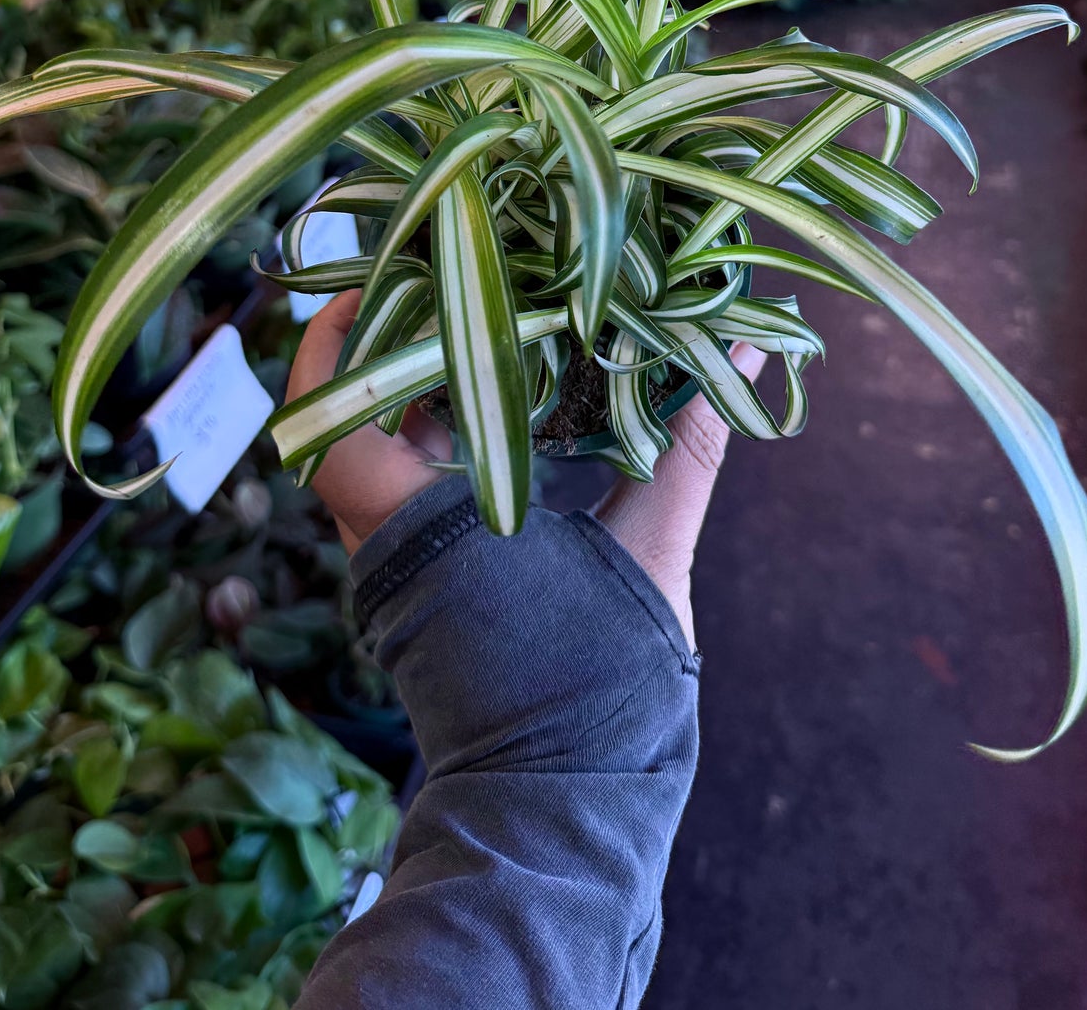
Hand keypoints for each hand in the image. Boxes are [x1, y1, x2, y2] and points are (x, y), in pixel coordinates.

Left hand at [287, 294, 765, 643]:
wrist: (566, 813)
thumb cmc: (601, 690)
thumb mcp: (651, 555)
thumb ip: (689, 447)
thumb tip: (752, 343)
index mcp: (418, 526)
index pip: (334, 410)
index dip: (345, 336)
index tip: (395, 273)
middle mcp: (384, 546)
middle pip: (349, 416)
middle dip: (390, 342)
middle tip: (452, 274)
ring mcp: (395, 574)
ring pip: (373, 453)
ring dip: (413, 387)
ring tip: (482, 320)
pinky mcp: (419, 593)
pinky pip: (403, 492)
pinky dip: (438, 438)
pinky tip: (503, 401)